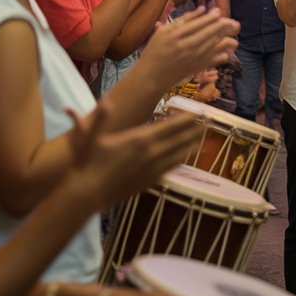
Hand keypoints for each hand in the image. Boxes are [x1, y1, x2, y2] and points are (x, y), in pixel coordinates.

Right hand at [65, 106, 201, 210]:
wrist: (87, 194)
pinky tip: (186, 158)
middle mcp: (150, 155)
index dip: (187, 119)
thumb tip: (106, 100)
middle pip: (179, 140)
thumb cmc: (88, 163)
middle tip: (208, 120)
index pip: (170, 127)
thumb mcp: (90, 137)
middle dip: (195, 129)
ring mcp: (151, 170)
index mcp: (139, 140)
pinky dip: (181, 161)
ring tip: (203, 136)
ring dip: (192, 144)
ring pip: (179, 155)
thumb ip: (100, 118)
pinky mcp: (149, 182)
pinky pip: (170, 169)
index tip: (200, 111)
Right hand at [140, 7, 239, 86]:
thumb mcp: (163, 31)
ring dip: (229, 39)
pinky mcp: (200, 67)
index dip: (212, 17)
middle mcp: (188, 46)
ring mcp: (195, 58)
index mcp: (178, 35)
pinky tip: (226, 47)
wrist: (152, 76)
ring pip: (219, 46)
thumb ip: (184, 20)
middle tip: (232, 22)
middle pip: (212, 33)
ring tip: (231, 34)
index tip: (218, 11)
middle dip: (225, 26)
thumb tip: (203, 9)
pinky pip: (218, 59)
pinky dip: (225, 52)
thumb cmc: (156, 51)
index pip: (200, 23)